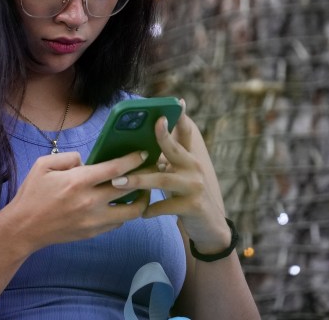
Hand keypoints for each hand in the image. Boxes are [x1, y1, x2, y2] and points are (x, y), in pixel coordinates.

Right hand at [0, 149, 150, 253]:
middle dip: (144, 177)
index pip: (115, 169)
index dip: (133, 160)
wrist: (24, 228)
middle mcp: (90, 201)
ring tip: (143, 190)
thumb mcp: (44, 165)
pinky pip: (118, 223)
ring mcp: (94, 220)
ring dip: (141, 200)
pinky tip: (123, 204)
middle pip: (129, 189)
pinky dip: (125, 213)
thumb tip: (87, 161)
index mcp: (79, 181)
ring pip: (131, 212)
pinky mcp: (93, 233)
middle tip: (152, 169)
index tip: (143, 154)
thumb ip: (69, 157)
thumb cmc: (32, 194)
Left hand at [111, 101, 230, 252]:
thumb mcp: (181, 176)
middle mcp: (195, 168)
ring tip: (119, 182)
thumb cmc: (187, 196)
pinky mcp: (193, 206)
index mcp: (189, 158)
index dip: (182, 118)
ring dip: (139, 180)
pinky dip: (151, 209)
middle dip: (163, 137)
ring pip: (163, 179)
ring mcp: (195, 186)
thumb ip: (167, 161)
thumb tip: (140, 150)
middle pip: (175, 149)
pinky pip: (166, 205)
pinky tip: (141, 213)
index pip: (187, 133)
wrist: (210, 227)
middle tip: (152, 126)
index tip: (178, 102)